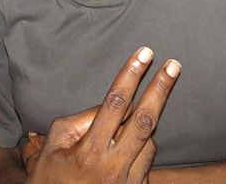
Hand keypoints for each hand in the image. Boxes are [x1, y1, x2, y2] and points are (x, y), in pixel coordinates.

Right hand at [24, 47, 179, 182]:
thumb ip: (80, 120)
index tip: (144, 54)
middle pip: (145, 120)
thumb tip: (110, 105)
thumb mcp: (54, 143)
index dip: (131, 75)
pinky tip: (123, 150)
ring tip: (120, 131)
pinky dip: (140, 148)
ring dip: (141, 127)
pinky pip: (147, 161)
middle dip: (161, 89)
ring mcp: (129, 182)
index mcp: (90, 151)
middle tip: (173, 65)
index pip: (116, 104)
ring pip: (149, 141)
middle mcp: (114, 167)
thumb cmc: (51, 176)